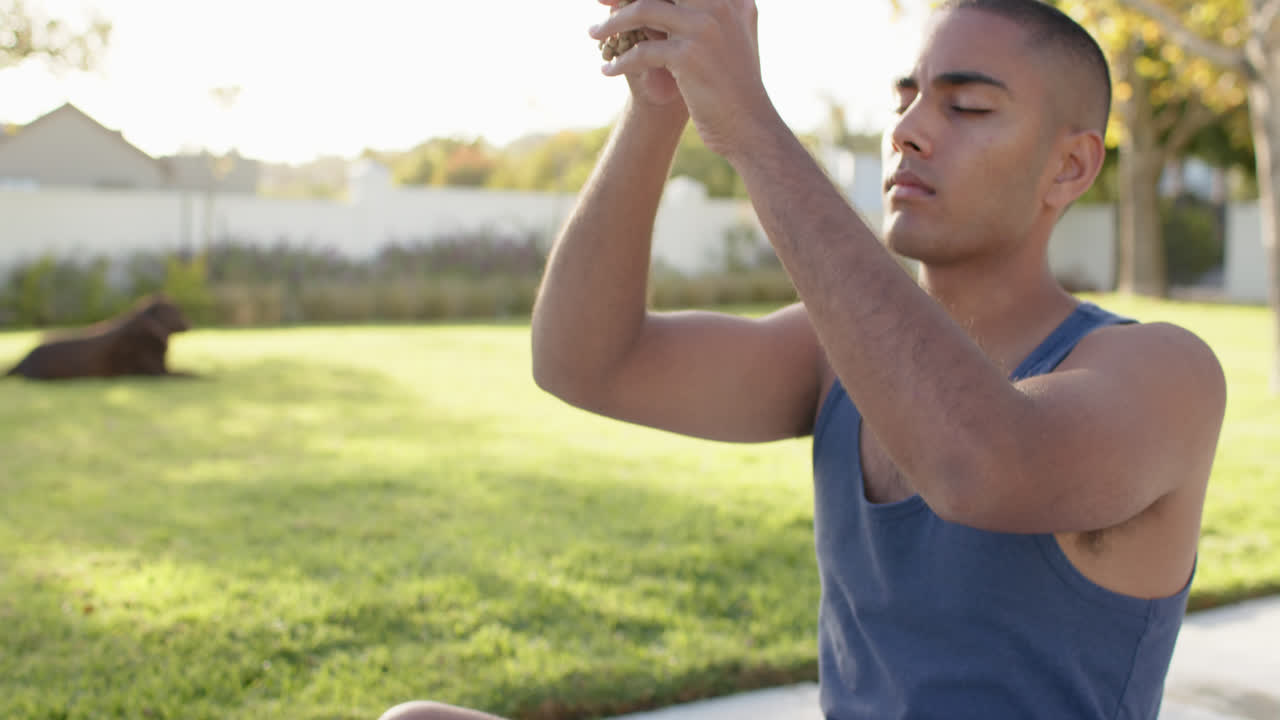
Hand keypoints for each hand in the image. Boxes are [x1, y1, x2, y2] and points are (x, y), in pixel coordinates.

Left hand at [590, 0, 773, 160]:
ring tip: (594, 34)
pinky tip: (607, 69)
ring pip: (644, 11)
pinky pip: (641, 51)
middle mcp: (720, 6)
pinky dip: (619, 61)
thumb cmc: (735, 89)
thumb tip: (667, 7)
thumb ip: (711, 15)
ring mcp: (705, 29)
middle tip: (600, 3)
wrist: (749, 128)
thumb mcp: (732, 39)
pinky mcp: (689, 56)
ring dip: (613, 24)